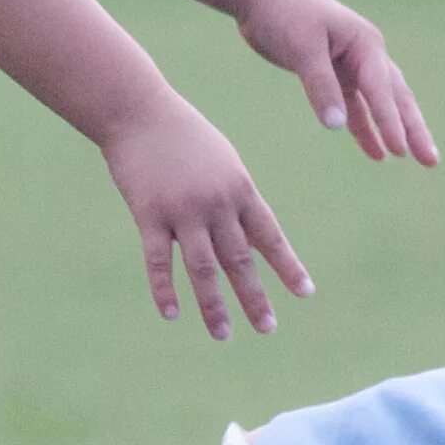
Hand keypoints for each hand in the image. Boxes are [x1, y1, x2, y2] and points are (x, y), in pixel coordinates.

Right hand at [98, 92, 310, 340]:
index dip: (287, 266)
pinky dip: (166, 290)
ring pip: (203, 268)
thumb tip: (251, 240)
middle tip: (268, 327)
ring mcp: (182, 210)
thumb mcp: (222, 161)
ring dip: (214, 305)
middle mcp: (216, 203)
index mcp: (240, 188)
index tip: (305, 293)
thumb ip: (236, 200)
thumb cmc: (183, 135)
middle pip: (239, 259)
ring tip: (224, 334)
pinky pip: (158, 261)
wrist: (138, 110)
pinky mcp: (148, 214)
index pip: (269, 236)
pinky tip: (172, 315)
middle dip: (254, 297)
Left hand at [235, 0, 437, 166]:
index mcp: (365, 44)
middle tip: (431, 161)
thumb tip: (336, 125)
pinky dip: (365, 129)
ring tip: (417, 160)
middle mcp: (365, 55)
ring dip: (396, 131)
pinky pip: (356, 107)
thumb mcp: (302, 48)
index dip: (391, 122)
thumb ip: (320, 86)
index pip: (381, 90)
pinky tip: (376, 153)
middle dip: (413, 130)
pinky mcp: (333, 75)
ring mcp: (351, 65)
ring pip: (380, 104)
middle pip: (395, 98)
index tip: (401, 151)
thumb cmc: (283, 11)